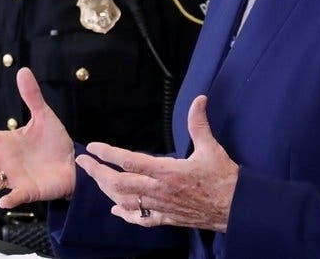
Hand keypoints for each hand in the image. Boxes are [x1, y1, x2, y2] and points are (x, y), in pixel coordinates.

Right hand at [0, 67, 75, 207]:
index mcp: (6, 142)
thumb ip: (32, 96)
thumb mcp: (44, 116)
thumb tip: (23, 70)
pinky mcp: (28, 191)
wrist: (73, 163)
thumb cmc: (54, 142)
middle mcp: (5, 161)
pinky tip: (4, 200)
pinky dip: (10, 199)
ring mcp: (14, 177)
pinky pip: (16, 196)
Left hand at [75, 95, 238, 231]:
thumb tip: (199, 99)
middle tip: (83, 163)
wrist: (236, 209)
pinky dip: (126, 215)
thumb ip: (199, 123)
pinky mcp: (168, 218)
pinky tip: (116, 210)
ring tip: (95, 179)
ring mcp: (162, 207)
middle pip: (120, 184)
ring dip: (107, 191)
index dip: (109, 154)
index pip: (130, 162)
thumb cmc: (223, 178)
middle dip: (98, 173)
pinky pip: (142, 220)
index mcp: (168, 172)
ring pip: (126, 202)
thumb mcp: (211, 147)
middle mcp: (160, 191)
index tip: (93, 148)